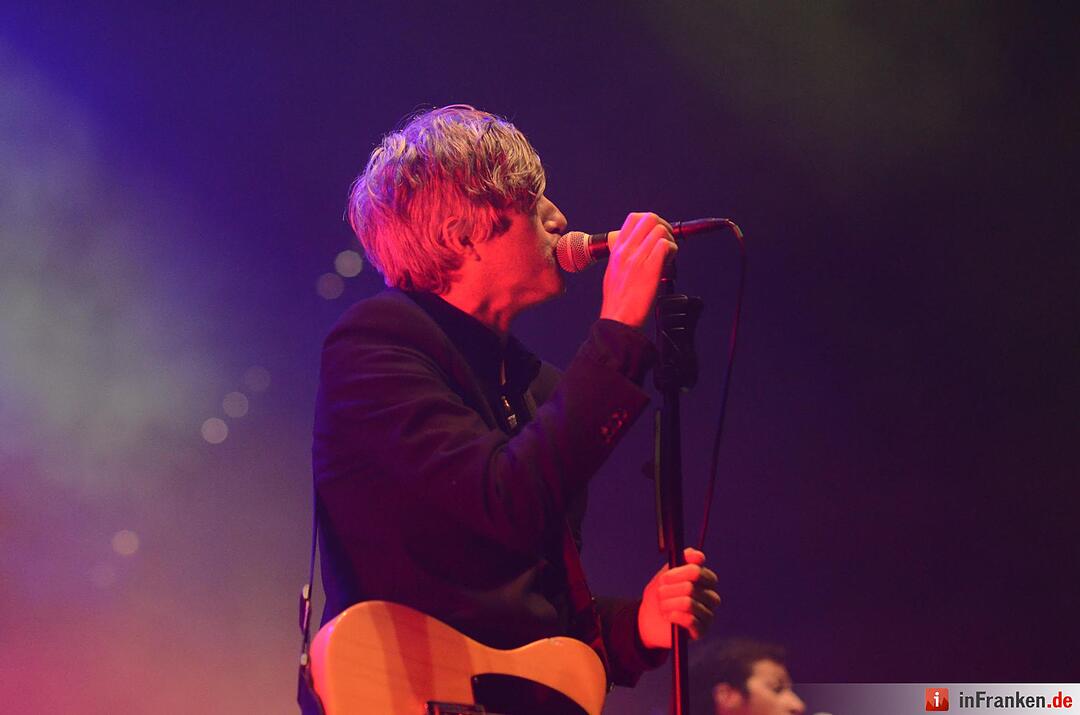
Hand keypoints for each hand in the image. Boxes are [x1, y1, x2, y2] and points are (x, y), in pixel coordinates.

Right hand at [599, 212, 676, 328]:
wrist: (618, 319)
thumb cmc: (617, 301)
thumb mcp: (613, 271)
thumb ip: (624, 256)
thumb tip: (640, 247)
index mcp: (617, 250)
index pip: (634, 218)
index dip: (650, 221)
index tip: (656, 233)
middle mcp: (626, 251)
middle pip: (649, 218)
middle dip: (663, 226)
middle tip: (667, 241)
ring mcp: (638, 258)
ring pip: (660, 231)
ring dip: (670, 240)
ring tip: (668, 256)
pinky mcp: (650, 269)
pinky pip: (666, 246)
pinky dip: (673, 251)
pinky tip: (669, 264)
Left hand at [637, 547, 719, 649]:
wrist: (649, 620)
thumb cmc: (660, 595)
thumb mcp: (666, 575)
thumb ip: (681, 562)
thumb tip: (697, 555)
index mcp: (705, 581)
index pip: (698, 571)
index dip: (679, 573)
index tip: (665, 578)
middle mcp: (711, 597)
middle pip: (691, 587)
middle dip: (669, 590)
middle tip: (661, 594)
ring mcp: (708, 615)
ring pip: (688, 603)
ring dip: (668, 604)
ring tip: (662, 606)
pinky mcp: (702, 631)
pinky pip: (690, 620)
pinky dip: (674, 616)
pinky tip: (668, 617)